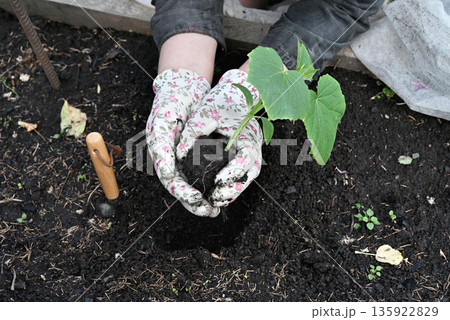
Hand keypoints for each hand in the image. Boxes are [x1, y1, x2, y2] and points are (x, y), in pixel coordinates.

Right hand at [146, 69, 219, 216]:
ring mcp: (180, 157)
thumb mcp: (164, 120)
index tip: (197, 198)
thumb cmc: (171, 101)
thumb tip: (166, 173)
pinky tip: (218, 192)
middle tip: (210, 212)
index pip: (170, 180)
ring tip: (215, 210)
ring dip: (201, 199)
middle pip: (181, 187)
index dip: (183, 192)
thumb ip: (162, 146)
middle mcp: (169, 158)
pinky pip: (199, 173)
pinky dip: (207, 184)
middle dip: (194, 202)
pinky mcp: (193, 153)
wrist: (183, 86)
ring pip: (190, 184)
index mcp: (160, 153)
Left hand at [176, 69, 262, 206]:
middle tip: (215, 199)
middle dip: (233, 190)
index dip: (234, 173)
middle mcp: (253, 147)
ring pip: (246, 178)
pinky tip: (216, 193)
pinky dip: (230, 185)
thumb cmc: (224, 100)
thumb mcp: (206, 112)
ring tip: (215, 201)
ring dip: (232, 191)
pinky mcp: (243, 154)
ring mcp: (250, 152)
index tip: (218, 181)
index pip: (246, 160)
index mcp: (249, 137)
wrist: (238, 91)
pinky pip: (240, 174)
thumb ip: (193, 131)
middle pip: (249, 175)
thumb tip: (178, 153)